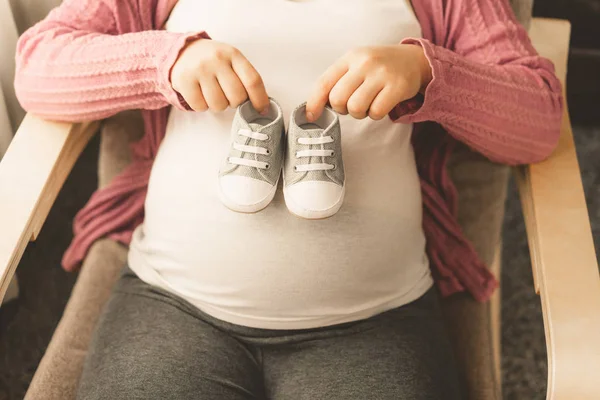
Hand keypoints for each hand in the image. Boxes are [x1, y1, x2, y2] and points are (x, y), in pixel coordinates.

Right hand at [171, 39, 269, 112]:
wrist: (181, 52)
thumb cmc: (213, 61)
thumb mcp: (231, 60)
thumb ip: (245, 78)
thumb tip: (260, 105)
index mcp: (233, 54)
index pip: (253, 80)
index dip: (260, 99)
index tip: (262, 110)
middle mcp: (216, 59)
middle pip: (237, 97)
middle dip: (235, 102)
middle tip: (228, 95)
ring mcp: (199, 69)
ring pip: (219, 105)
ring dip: (218, 105)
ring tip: (213, 93)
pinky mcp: (184, 80)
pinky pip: (200, 107)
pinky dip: (202, 106)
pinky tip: (200, 94)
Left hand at [306, 44, 431, 120]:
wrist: (414, 60)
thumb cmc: (378, 68)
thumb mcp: (356, 65)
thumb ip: (337, 81)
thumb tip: (315, 107)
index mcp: (350, 57)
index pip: (324, 82)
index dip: (314, 103)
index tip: (311, 116)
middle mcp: (365, 63)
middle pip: (338, 99)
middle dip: (342, 109)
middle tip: (353, 104)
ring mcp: (382, 74)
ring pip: (356, 108)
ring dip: (359, 113)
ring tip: (367, 104)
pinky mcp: (397, 87)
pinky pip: (376, 112)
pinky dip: (375, 114)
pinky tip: (381, 104)